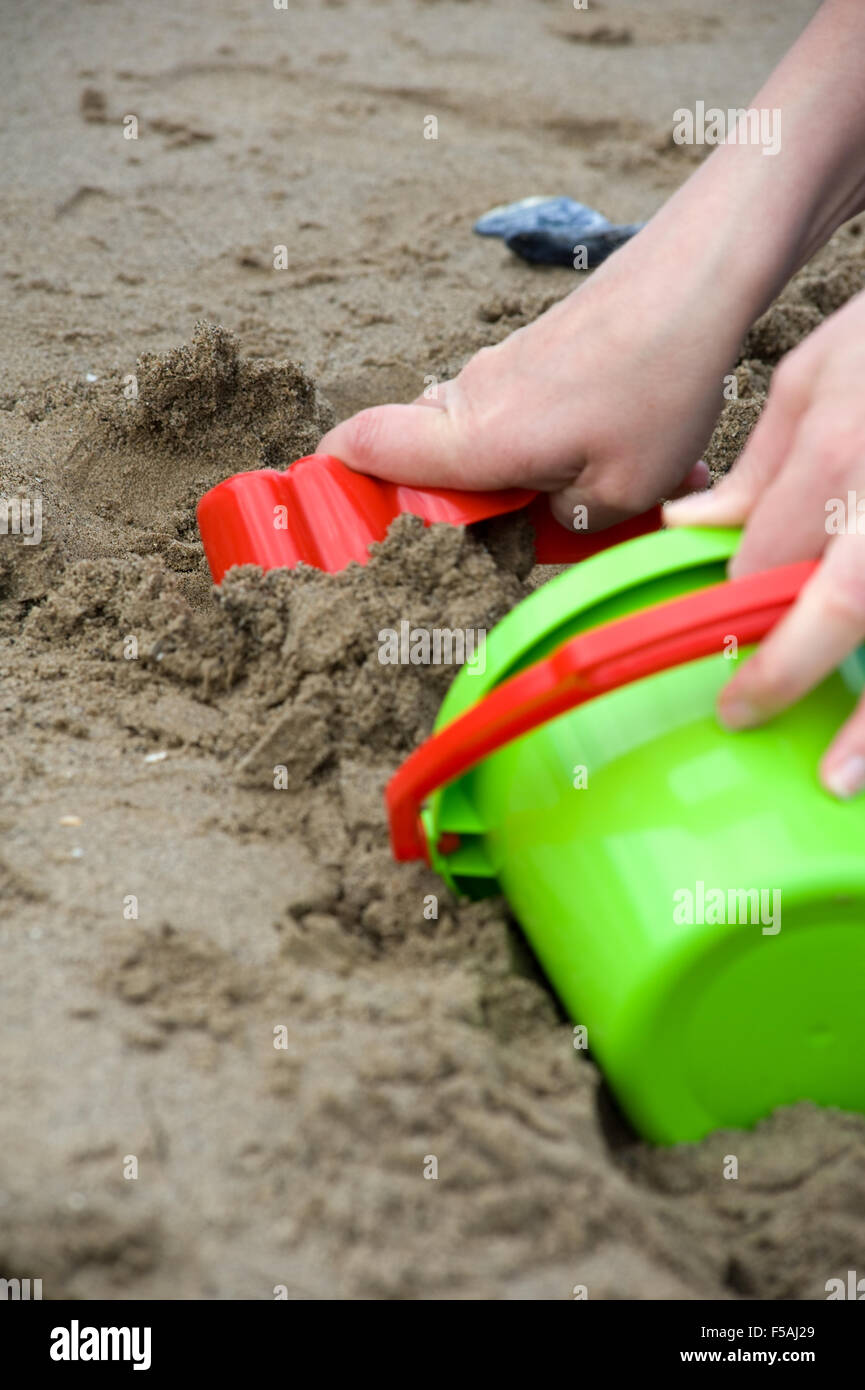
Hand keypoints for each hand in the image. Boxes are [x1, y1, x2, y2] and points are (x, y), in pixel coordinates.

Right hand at [319, 233, 743, 529]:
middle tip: (495, 534)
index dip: (334, 478)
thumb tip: (542, 519)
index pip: (364, 447)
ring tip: (585, 495)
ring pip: (472, 435)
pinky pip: (512, 410)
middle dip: (442, 501)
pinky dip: (544, 441)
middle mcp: (469, 399)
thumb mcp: (621, 496)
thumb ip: (564, 526)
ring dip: (512, 473)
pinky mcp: (530, 354)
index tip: (336, 512)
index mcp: (473, 439)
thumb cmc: (656, 389)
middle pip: (415, 453)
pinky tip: (611, 455)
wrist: (694, 283)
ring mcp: (497, 370)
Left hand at [665, 288, 864, 797]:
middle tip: (741, 714)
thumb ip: (759, 465)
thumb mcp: (815, 375)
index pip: (768, 557)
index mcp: (842, 451)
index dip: (737, 610)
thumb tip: (687, 525)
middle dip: (791, 669)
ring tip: (840, 779)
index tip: (716, 650)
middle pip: (847, 601)